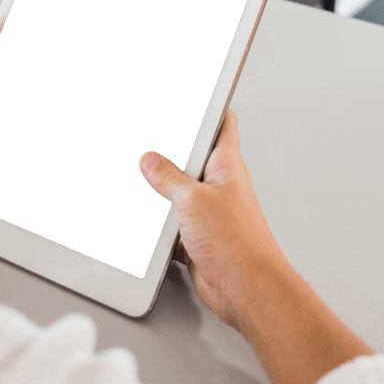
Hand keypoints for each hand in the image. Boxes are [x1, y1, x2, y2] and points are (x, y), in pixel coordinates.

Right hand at [139, 111, 285, 331]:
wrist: (245, 290)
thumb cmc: (237, 243)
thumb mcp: (193, 199)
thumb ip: (168, 177)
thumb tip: (150, 160)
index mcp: (227, 165)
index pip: (223, 124)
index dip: (209, 106)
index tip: (193, 93)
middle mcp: (219, 185)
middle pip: (192, 157)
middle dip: (170, 150)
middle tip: (148, 138)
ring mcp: (207, 212)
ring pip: (177, 192)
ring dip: (159, 191)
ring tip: (138, 181)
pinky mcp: (195, 237)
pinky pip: (170, 223)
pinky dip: (156, 222)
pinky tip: (142, 220)